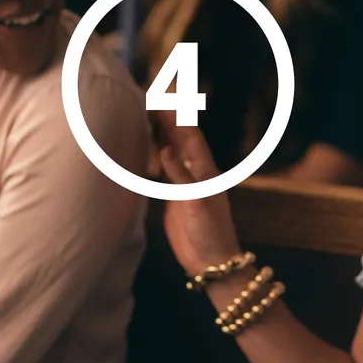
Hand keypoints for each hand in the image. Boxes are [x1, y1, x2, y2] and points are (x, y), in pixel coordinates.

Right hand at [155, 110, 241, 274]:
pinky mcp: (175, 200)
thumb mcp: (197, 203)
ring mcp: (185, 187)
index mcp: (204, 172)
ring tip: (150, 118)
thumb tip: (165, 150)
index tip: (165, 100)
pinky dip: (158, 157)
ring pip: (173, 154)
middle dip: (169, 121)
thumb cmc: (210, 232)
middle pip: (181, 141)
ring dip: (163, 135)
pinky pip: (165, 172)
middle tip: (153, 101)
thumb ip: (181, 178)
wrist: (212, 262)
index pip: (190, 138)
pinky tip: (152, 150)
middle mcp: (195, 175)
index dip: (178, 118)